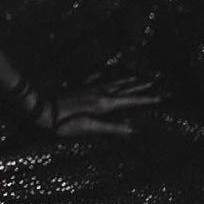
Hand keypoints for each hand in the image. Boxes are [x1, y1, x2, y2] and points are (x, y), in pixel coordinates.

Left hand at [40, 74, 161, 137]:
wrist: (42, 109)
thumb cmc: (65, 123)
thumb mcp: (89, 128)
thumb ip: (111, 128)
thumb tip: (133, 130)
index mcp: (105, 104)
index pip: (131, 101)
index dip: (146, 99)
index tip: (161, 97)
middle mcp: (100, 92)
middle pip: (125, 88)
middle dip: (141, 86)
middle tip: (155, 82)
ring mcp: (90, 88)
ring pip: (113, 82)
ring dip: (127, 80)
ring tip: (138, 77)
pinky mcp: (80, 87)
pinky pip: (97, 78)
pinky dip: (105, 76)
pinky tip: (107, 73)